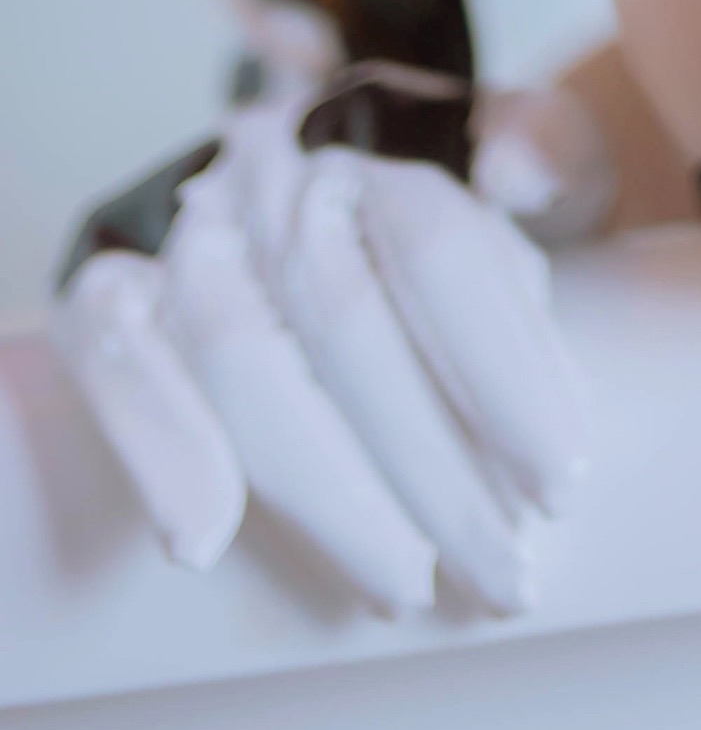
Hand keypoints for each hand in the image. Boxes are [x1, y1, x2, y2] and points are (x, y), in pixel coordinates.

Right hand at [51, 67, 608, 614]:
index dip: (504, 372)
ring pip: (242, 361)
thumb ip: (545, 149)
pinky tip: (202, 541)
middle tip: (505, 575)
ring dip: (324, 493)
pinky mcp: (109, 289)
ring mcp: (187, 234)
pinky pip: (117, 364)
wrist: (297, 158)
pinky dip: (155, 447)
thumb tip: (518, 174)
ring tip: (403, 586)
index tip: (562, 481)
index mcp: (375, 142)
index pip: (439, 250)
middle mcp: (272, 178)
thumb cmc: (424, 192)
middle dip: (433, 471)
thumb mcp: (513, 146)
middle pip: (347, 323)